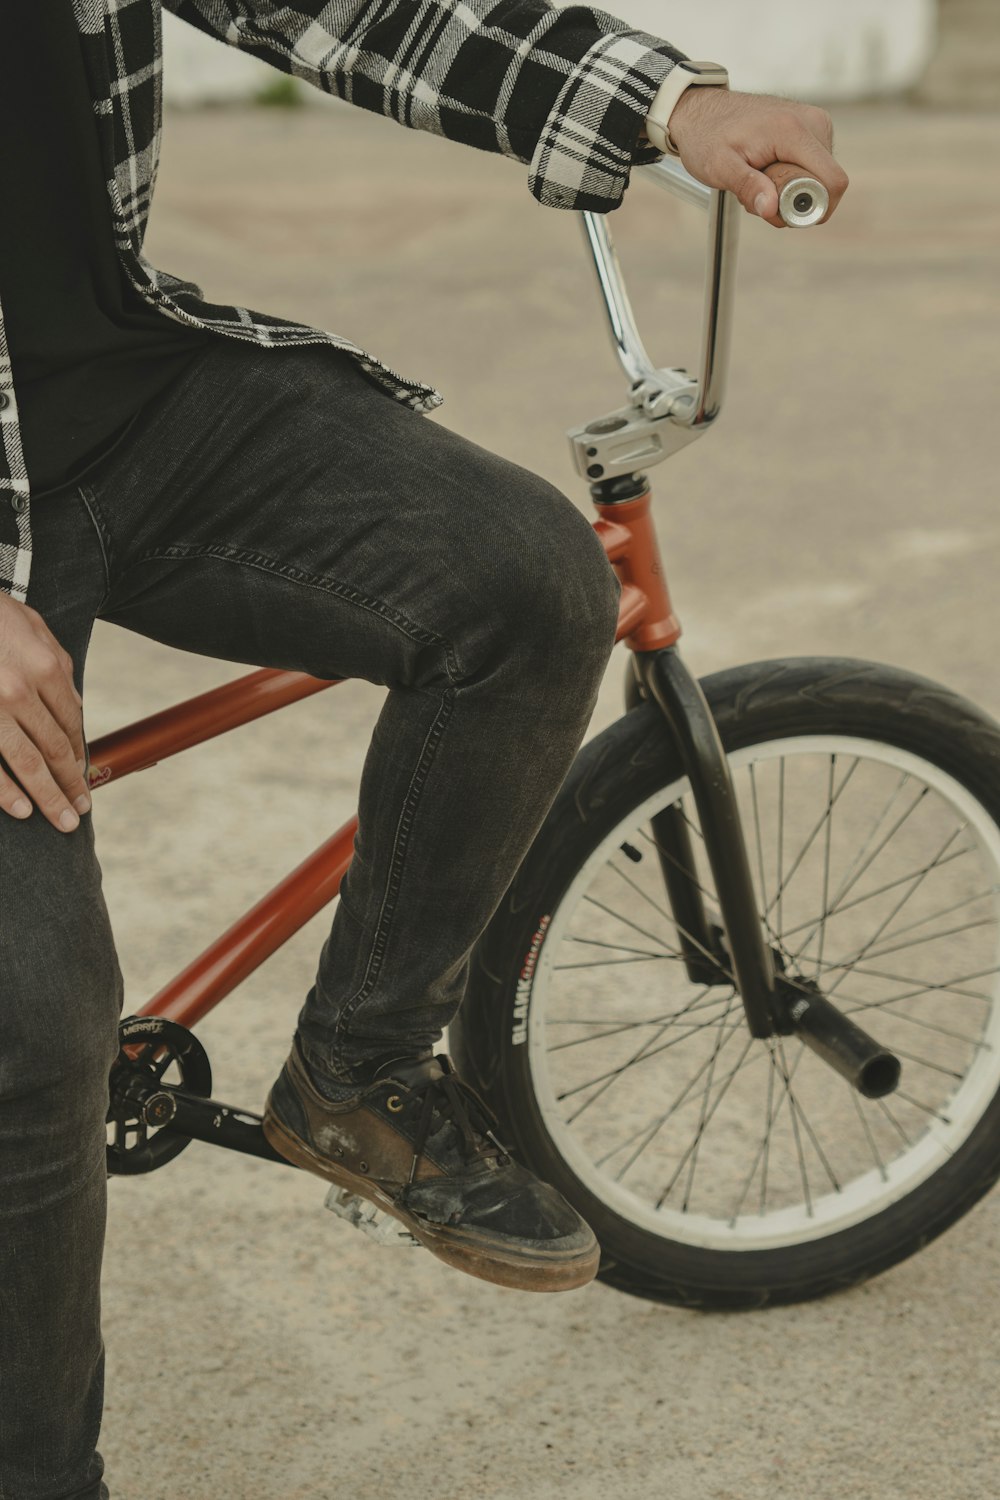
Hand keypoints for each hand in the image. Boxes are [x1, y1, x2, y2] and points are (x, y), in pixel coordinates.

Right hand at [0, 594, 91, 831]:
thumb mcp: (31, 625)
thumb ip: (57, 665)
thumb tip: (76, 705)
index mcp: (44, 667)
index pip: (71, 721)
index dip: (80, 752)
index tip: (85, 775)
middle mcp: (20, 691)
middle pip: (56, 748)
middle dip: (72, 784)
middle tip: (82, 809)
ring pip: (26, 763)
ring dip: (48, 797)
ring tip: (62, 821)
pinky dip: (5, 793)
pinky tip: (21, 811)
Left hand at [666, 88, 848, 226]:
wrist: (702, 111)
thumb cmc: (707, 137)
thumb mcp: (719, 167)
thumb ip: (747, 187)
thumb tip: (772, 209)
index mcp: (794, 131)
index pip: (832, 181)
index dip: (816, 209)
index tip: (783, 213)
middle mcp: (813, 121)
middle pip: (825, 182)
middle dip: (795, 201)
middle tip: (758, 195)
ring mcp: (815, 122)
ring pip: (819, 176)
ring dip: (790, 190)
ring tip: (759, 178)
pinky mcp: (812, 126)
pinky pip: (813, 165)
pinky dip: (792, 177)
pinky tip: (767, 170)